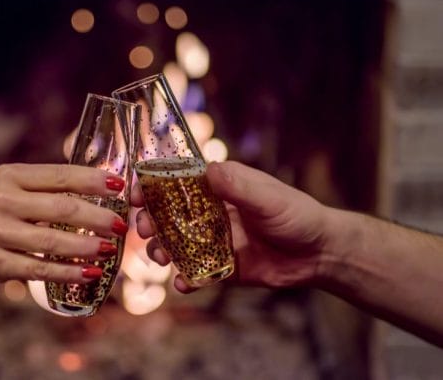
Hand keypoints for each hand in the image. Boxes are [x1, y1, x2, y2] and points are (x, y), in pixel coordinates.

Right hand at [0, 163, 127, 312]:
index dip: (93, 180)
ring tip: (111, 249)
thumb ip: (42, 186)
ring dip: (88, 247)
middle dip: (98, 217)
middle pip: (63, 208)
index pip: (60, 175)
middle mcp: (2, 201)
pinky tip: (89, 273)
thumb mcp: (4, 188)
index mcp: (9, 176)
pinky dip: (69, 273)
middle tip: (121, 224)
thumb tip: (94, 185)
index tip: (119, 185)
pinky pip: (40, 269)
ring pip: (54, 242)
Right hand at [132, 161, 329, 292]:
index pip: (178, 183)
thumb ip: (237, 186)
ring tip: (159, 257)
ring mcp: (214, 241)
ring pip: (178, 245)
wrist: (320, 253)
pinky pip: (197, 273)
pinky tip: (182, 283)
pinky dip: (186, 279)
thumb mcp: (268, 197)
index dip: (153, 187)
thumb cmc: (297, 214)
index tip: (136, 194)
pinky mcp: (222, 267)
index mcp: (219, 188)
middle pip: (170, 216)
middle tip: (144, 229)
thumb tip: (207, 172)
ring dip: (163, 250)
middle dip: (152, 222)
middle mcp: (211, 213)